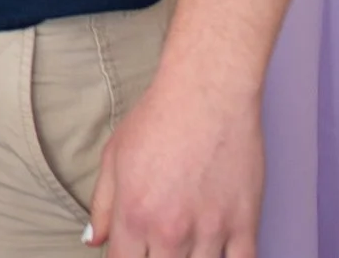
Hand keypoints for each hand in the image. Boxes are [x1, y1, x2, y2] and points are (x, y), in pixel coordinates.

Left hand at [87, 75, 262, 255]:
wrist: (206, 96)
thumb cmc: (158, 120)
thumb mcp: (113, 158)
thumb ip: (102, 206)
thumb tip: (93, 241)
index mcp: (133, 215)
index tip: (130, 255)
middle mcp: (170, 231)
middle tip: (159, 246)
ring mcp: (210, 231)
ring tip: (185, 247)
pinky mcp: (246, 226)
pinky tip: (217, 253)